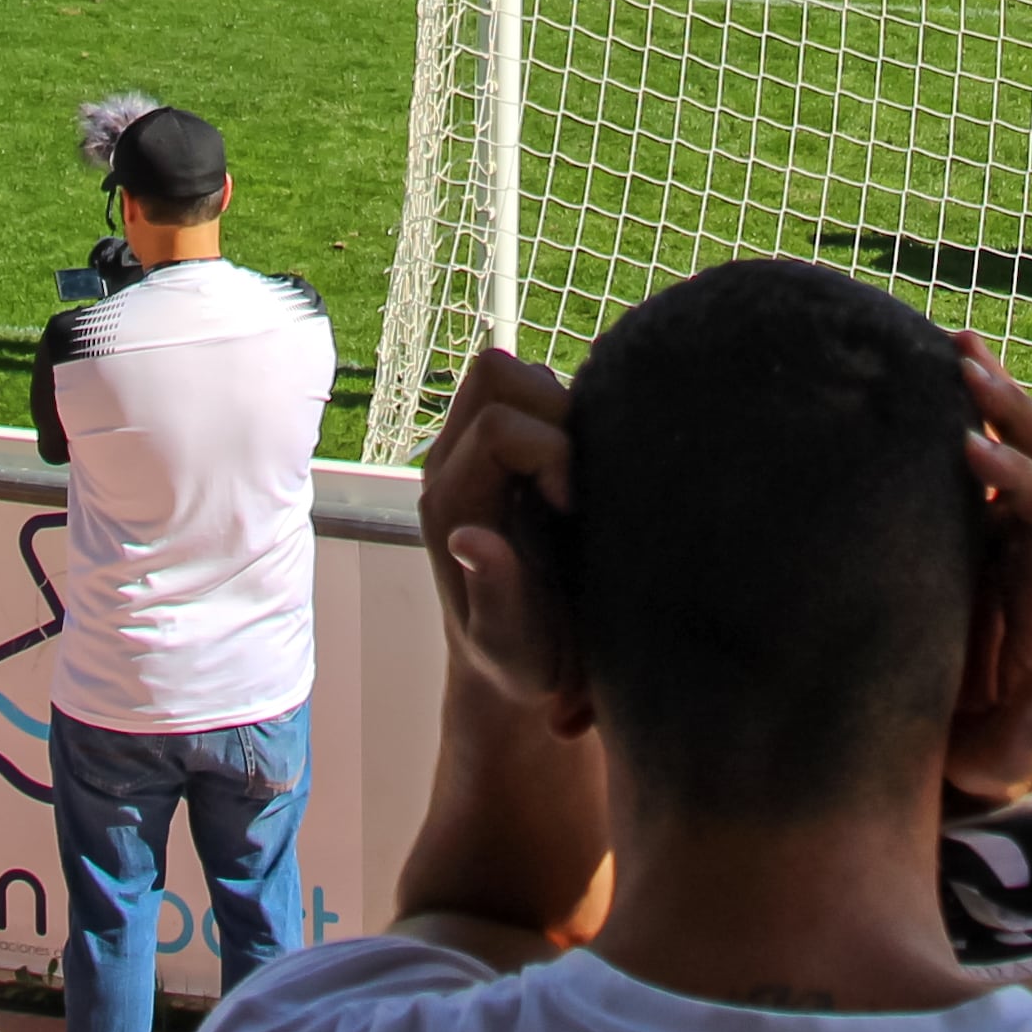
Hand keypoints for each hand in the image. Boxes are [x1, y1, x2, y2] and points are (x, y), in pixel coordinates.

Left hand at [420, 343, 577, 690]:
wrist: (515, 660)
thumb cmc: (521, 660)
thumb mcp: (512, 648)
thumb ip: (495, 595)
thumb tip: (469, 539)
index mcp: (452, 504)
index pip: (499, 426)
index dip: (550, 452)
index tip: (572, 506)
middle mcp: (451, 463)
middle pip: (494, 372)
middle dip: (554, 409)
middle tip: (580, 471)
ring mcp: (472, 449)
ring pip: (511, 371)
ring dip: (557, 406)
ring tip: (579, 470)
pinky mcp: (500, 447)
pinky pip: (529, 389)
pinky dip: (562, 412)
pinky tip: (579, 468)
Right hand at [945, 335, 1031, 810]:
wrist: (983, 752)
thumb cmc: (985, 755)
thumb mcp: (1001, 757)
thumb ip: (1029, 726)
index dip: (1016, 478)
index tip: (967, 445)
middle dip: (1016, 412)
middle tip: (964, 367)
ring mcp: (1018, 542)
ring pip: (1031, 451)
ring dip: (1002, 397)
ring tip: (957, 345)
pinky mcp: (989, 535)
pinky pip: (998, 460)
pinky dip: (979, 412)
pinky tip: (940, 373)